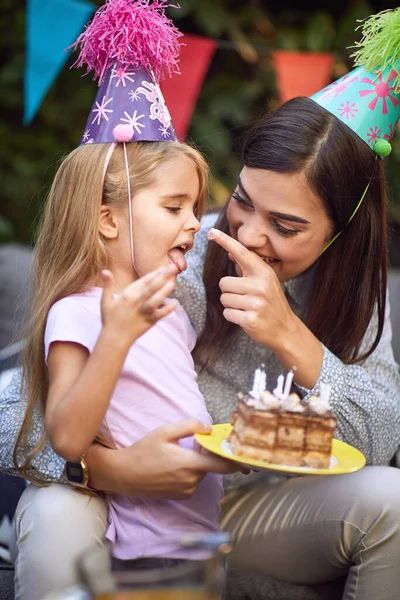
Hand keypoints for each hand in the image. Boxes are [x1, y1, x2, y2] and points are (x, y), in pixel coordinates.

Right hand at [91, 419, 240, 498]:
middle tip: (196, 443)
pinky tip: (173, 465)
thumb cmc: (143, 451)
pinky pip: (193, 481)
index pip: (222, 465)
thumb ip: (190, 426)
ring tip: (178, 454)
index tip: (249, 460)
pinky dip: (190, 472)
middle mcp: (191, 481)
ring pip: (202, 473)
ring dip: (198, 463)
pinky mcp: (180, 496)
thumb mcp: (165, 432)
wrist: (123, 475)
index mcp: (190, 464)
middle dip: (208, 454)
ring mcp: (186, 490)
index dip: (237, 462)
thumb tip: (208, 427)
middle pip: (211, 466)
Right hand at [100, 266, 177, 347]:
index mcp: (127, 295)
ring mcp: (144, 312)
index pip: (144, 281)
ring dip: (164, 291)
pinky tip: (175, 302)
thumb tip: (105, 270)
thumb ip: (108, 285)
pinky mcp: (149, 322)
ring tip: (173, 283)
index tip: (164, 266)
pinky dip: (168, 309)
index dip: (155, 273)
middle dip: (163, 276)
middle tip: (174, 267)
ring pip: (156, 300)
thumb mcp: (105, 301)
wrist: (115, 338)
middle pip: (151, 287)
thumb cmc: (110, 319)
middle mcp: (136, 302)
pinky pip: (160, 314)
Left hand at [208, 228, 298, 350]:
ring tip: (247, 308)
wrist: (285, 329)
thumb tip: (230, 253)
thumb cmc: (271, 302)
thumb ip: (248, 268)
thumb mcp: (264, 281)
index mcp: (263, 273)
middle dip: (229, 292)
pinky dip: (233, 316)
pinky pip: (227, 313)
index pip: (241, 253)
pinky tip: (246, 317)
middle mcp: (260, 286)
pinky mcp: (250, 319)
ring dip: (231, 305)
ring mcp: (255, 303)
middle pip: (223, 283)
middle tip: (245, 298)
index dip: (225, 241)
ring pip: (224, 299)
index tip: (211, 232)